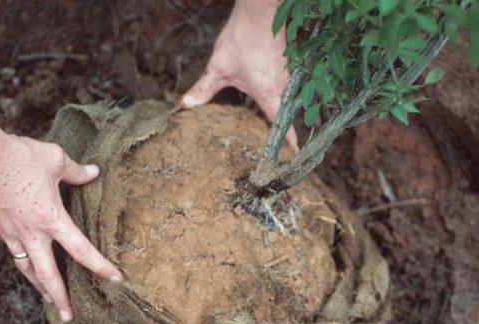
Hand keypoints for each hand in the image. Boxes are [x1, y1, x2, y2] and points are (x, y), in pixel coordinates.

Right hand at [0, 129, 122, 321]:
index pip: (81, 250)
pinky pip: (12, 250)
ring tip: (48, 299)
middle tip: (70, 316)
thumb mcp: (55, 159)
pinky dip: (22, 260)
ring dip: (38, 286)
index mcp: (50, 218)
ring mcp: (8, 233)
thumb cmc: (17, 154)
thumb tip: (94, 173)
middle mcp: (29, 233)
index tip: (116, 279)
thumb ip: (77, 172)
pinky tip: (26, 261)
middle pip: (47, 275)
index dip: (100, 266)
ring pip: (26, 268)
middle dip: (60, 298)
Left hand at [181, 0, 297, 148]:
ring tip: (275, 126)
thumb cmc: (241, 40)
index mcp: (269, 95)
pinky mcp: (288, 65)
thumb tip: (184, 106)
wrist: (260, 12)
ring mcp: (288, 76)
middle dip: (283, 130)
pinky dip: (280, 96)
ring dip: (282, 112)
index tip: (294, 154)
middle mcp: (283, 89)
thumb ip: (203, 90)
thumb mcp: (218, 69)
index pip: (281, 125)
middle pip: (286, 115)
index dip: (288, 142)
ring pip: (287, 101)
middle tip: (278, 146)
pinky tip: (270, 96)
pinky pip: (286, 87)